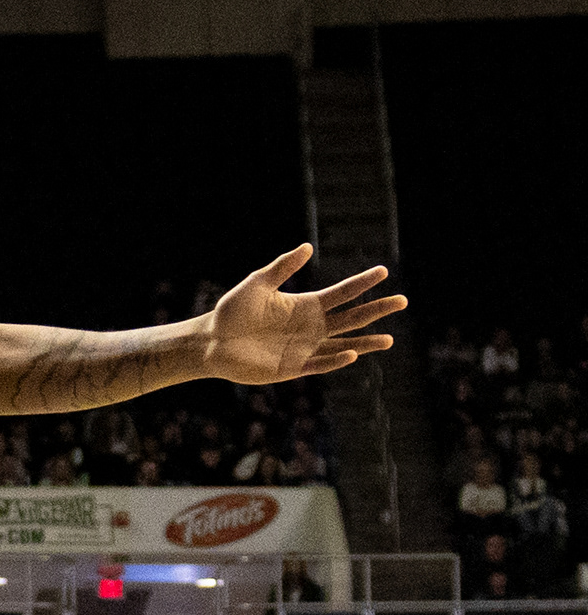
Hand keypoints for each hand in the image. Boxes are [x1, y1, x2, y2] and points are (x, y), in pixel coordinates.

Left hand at [202, 244, 402, 385]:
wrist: (210, 341)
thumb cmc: (232, 311)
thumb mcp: (257, 284)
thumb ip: (282, 268)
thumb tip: (307, 247)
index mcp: (306, 306)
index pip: (342, 293)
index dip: (362, 283)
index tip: (383, 271)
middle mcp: (311, 327)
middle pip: (351, 317)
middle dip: (376, 310)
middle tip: (402, 301)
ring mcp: (305, 348)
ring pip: (344, 344)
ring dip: (366, 343)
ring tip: (389, 339)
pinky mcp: (293, 367)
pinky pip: (320, 363)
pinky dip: (336, 359)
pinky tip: (352, 352)